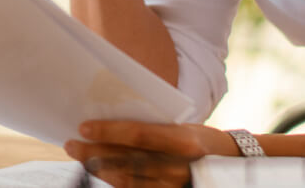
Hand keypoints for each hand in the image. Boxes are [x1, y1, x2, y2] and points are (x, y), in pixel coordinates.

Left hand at [64, 120, 240, 187]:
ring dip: (99, 168)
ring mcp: (173, 186)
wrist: (232, 165)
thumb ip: (153, 128)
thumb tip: (112, 123)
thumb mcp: (182, 128)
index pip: (138, 135)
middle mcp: (178, 167)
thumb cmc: (202, 140)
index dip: (109, 132)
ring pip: (127, 179)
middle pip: (126, 160)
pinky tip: (100, 171)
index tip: (84, 127)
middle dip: (95, 152)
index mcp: (183, 142)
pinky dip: (115, 180)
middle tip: (72, 144)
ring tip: (80, 156)